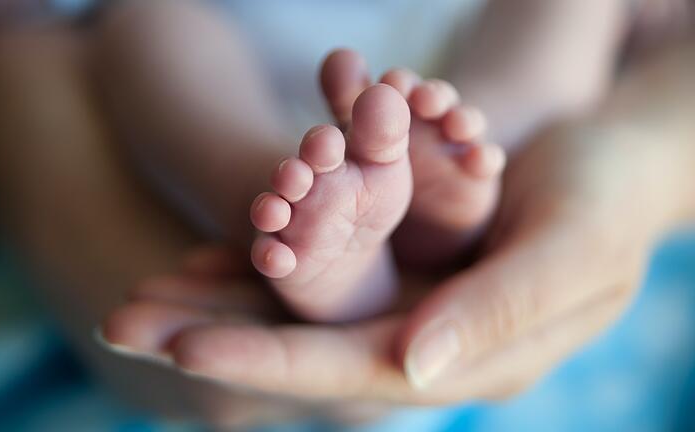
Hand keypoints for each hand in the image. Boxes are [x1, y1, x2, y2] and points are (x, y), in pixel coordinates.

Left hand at [103, 121, 658, 403]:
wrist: (608, 164)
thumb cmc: (605, 199)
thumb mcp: (574, 245)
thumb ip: (502, 309)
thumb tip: (412, 364)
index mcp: (471, 360)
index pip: (354, 374)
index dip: (271, 363)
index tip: (187, 351)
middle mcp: (425, 345)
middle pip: (304, 353)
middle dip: (214, 338)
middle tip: (123, 323)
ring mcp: (404, 310)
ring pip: (296, 316)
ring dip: (216, 306)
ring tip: (139, 295)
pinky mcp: (394, 272)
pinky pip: (315, 278)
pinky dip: (257, 272)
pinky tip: (202, 262)